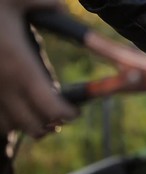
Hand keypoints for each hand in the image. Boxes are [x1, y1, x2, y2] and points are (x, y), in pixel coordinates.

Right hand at [0, 0, 76, 136]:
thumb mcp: (17, 0)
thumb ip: (46, 4)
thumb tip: (65, 9)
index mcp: (21, 65)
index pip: (52, 107)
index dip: (68, 114)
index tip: (76, 111)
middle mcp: (4, 85)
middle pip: (35, 126)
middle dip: (53, 124)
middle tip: (61, 113)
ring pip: (13, 127)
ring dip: (31, 125)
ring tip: (42, 115)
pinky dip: (8, 122)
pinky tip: (16, 109)